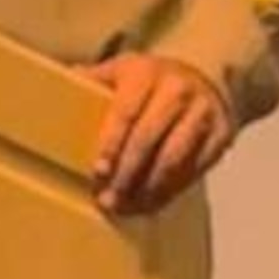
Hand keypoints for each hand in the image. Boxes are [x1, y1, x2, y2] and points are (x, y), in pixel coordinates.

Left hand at [80, 53, 234, 216]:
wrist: (205, 76)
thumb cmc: (153, 80)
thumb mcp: (122, 70)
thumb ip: (92, 80)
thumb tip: (56, 85)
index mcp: (147, 74)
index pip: (125, 113)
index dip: (111, 144)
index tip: (99, 171)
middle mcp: (178, 90)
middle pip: (148, 139)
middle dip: (126, 174)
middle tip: (109, 200)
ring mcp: (204, 113)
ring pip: (174, 159)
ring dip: (149, 189)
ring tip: (129, 207)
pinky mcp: (222, 135)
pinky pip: (195, 169)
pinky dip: (173, 190)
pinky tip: (154, 203)